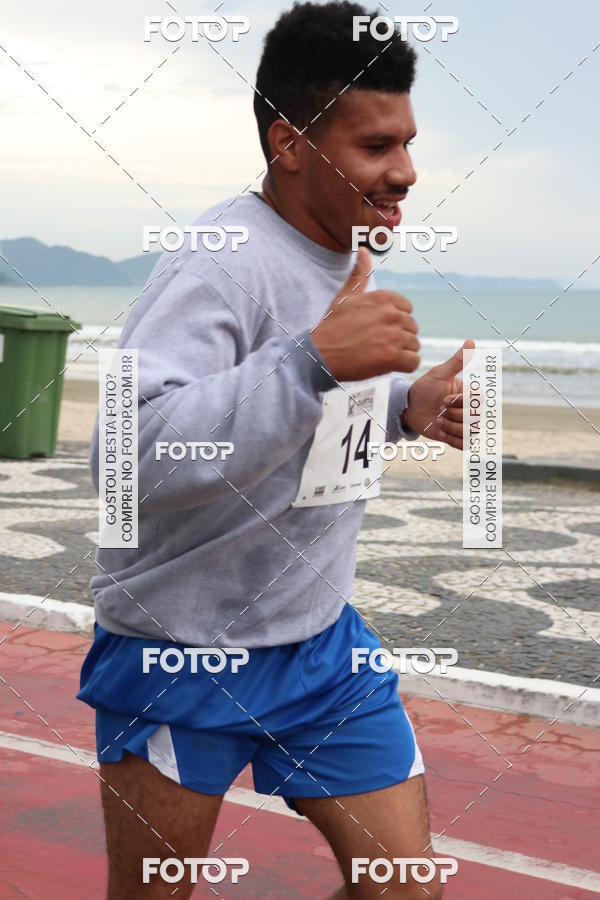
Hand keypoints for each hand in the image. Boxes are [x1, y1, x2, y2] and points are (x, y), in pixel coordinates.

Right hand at [312, 247, 420, 380]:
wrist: (319, 353)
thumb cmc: (332, 326)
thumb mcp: (346, 295)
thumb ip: (360, 274)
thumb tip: (364, 249)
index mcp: (384, 297)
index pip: (407, 309)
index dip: (395, 321)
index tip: (379, 329)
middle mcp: (391, 313)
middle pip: (412, 328)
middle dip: (398, 338)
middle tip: (377, 345)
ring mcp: (393, 335)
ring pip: (414, 345)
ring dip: (401, 353)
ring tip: (380, 355)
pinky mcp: (392, 356)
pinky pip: (413, 362)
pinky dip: (403, 366)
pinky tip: (387, 364)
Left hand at [402, 339, 475, 449]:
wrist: (410, 409)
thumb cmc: (424, 388)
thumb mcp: (439, 374)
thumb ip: (457, 361)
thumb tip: (471, 341)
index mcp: (471, 393)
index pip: (477, 402)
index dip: (459, 402)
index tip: (443, 398)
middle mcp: (472, 409)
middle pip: (473, 418)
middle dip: (451, 415)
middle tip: (438, 410)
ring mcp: (467, 424)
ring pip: (469, 432)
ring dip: (449, 427)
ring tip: (438, 420)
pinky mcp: (459, 438)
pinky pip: (465, 445)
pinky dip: (451, 439)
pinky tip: (440, 431)